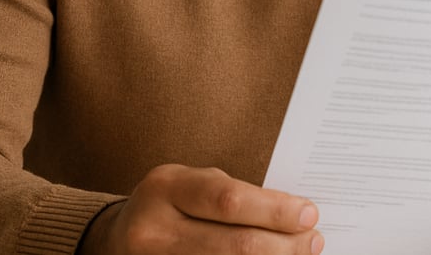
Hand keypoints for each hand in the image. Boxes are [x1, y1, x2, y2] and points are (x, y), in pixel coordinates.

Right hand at [78, 164, 323, 254]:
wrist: (117, 240)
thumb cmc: (169, 205)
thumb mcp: (190, 184)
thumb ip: (230, 195)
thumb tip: (290, 215)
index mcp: (167, 187)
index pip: (228, 200)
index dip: (273, 209)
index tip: (308, 213)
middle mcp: (155, 230)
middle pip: (233, 245)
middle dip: (282, 245)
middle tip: (313, 240)